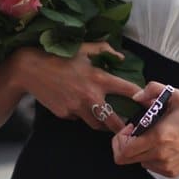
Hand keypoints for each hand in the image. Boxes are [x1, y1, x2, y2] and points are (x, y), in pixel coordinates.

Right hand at [23, 41, 139, 129]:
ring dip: (103, 124)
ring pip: (96, 124)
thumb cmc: (59, 56)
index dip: (141, 97)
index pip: (128, 90)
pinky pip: (78, 118)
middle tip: (130, 130)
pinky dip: (81, 115)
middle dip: (124, 128)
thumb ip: (105, 50)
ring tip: (108, 123)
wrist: (30, 69)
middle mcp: (90, 96)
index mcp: (98, 78)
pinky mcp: (65, 114)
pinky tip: (77, 106)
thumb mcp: (84, 48)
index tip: (148, 103)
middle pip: (114, 121)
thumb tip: (121, 58)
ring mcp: (76, 108)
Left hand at [110, 82, 178, 176]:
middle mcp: (160, 155)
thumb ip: (152, 89)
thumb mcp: (174, 95)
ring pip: (138, 162)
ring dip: (139, 150)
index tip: (129, 129)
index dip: (119, 140)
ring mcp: (166, 166)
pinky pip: (151, 166)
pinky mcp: (171, 171)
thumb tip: (136, 97)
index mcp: (158, 137)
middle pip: (125, 159)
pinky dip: (150, 156)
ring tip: (153, 137)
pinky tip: (162, 145)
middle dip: (125, 145)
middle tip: (135, 133)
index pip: (123, 150)